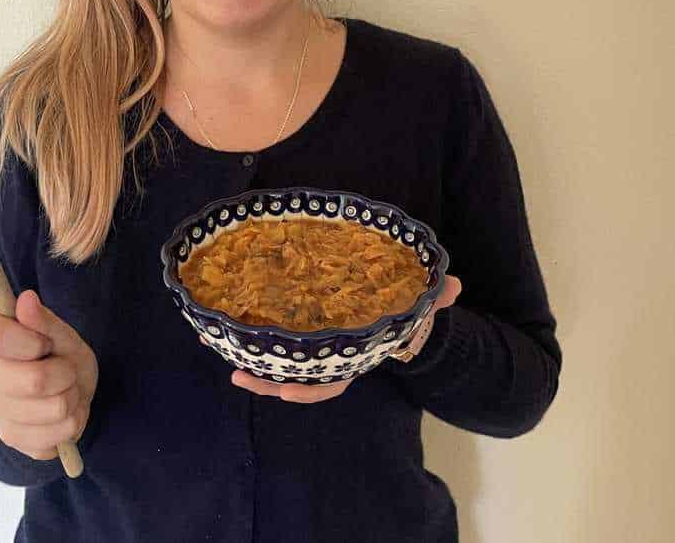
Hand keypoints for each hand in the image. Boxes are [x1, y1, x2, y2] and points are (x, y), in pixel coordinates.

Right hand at [0, 289, 98, 459]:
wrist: (65, 393)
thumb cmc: (61, 357)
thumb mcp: (61, 334)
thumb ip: (43, 320)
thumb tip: (26, 298)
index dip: (30, 340)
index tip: (45, 344)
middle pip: (35, 381)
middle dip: (66, 373)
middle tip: (66, 370)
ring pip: (55, 409)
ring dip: (73, 398)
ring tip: (65, 391)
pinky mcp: (12, 439)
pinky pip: (58, 435)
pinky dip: (72, 423)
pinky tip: (62, 414)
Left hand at [218, 275, 461, 402]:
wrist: (394, 317)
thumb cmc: (401, 316)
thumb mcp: (418, 309)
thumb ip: (434, 298)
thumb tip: (453, 285)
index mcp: (353, 358)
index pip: (331, 382)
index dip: (309, 389)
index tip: (286, 389)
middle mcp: (329, 360)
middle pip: (295, 379)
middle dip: (266, 382)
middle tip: (238, 374)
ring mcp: (312, 351)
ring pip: (278, 365)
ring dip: (250, 362)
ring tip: (221, 352)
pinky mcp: (299, 335)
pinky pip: (274, 343)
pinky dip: (251, 339)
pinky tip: (227, 329)